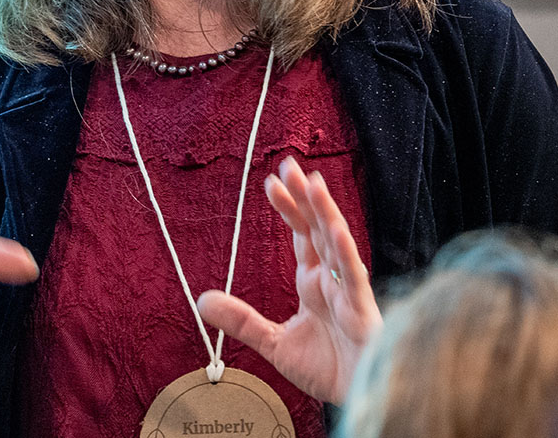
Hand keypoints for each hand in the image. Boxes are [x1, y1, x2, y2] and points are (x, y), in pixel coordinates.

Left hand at [197, 156, 380, 403]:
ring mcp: (349, 293)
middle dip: (304, 196)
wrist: (359, 402)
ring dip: (325, 213)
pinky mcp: (362, 312)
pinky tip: (335, 231)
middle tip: (289, 164)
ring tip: (313, 183)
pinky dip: (345, 255)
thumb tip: (202, 299)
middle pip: (318, 228)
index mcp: (314, 282)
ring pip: (337, 244)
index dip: (288, 207)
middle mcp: (332, 280)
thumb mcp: (274, 344)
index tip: (270, 182)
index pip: (301, 234)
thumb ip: (242, 320)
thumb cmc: (328, 369)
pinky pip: (354, 279)